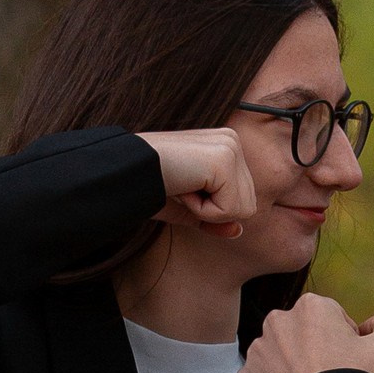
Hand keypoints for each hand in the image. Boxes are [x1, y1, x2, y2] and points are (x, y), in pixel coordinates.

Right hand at [145, 123, 261, 236]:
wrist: (125, 173)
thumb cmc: (150, 187)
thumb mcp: (187, 208)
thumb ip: (215, 219)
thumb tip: (238, 231)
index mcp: (225, 146)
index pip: (242, 199)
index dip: (212, 209)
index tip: (184, 189)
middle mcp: (232, 141)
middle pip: (248, 206)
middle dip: (212, 210)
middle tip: (182, 189)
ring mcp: (230, 147)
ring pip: (243, 209)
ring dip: (207, 210)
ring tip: (183, 187)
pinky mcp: (224, 159)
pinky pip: (229, 209)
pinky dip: (203, 210)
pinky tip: (183, 187)